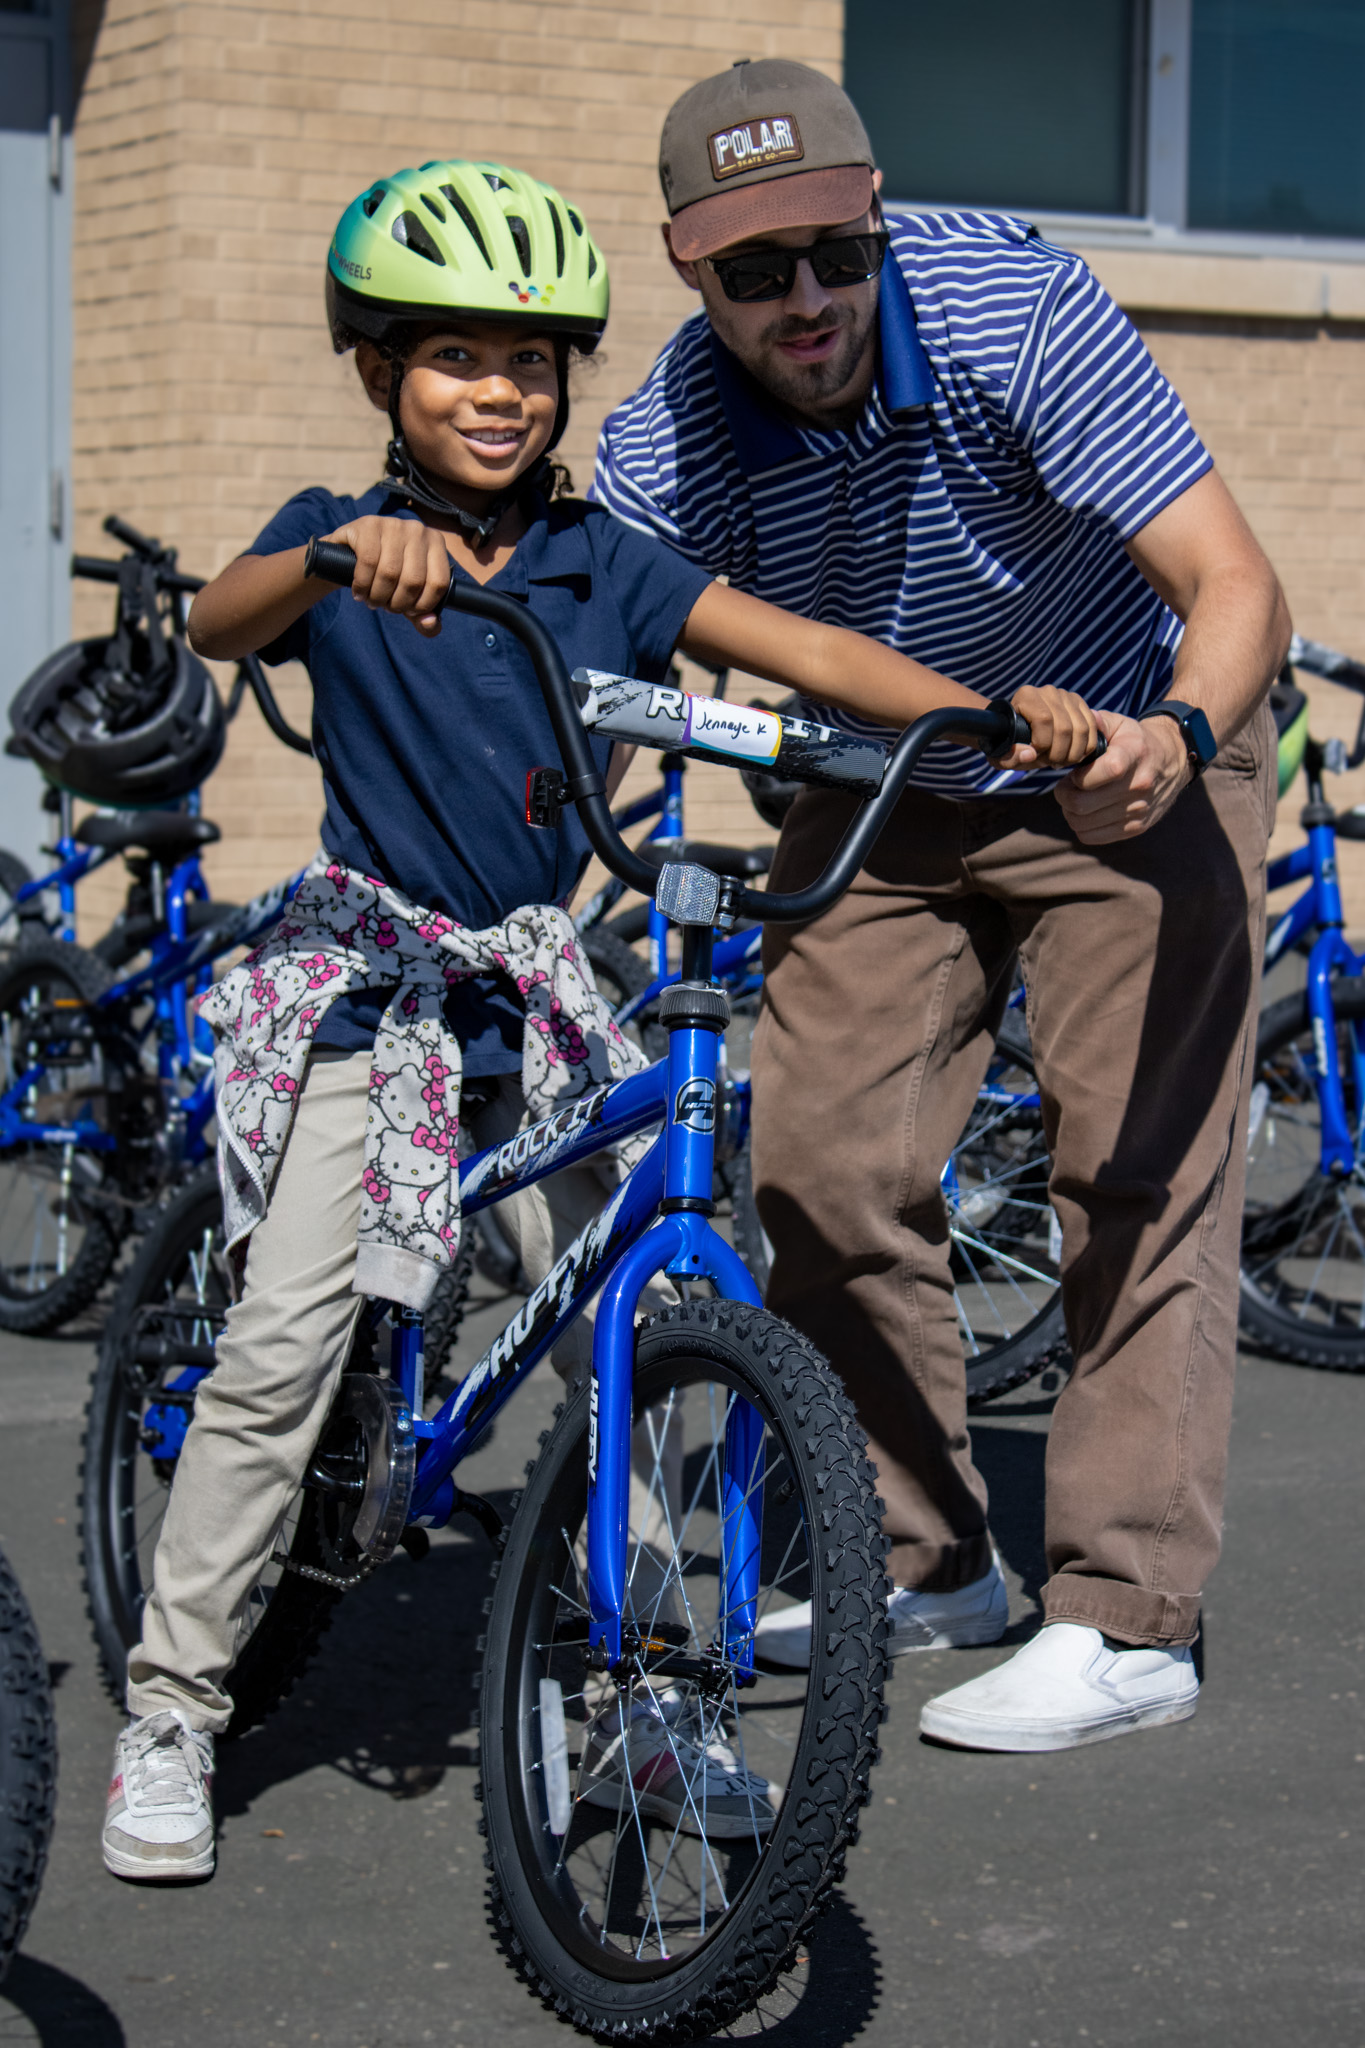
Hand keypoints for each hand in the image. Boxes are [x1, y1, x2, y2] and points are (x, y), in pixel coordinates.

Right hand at [318, 516, 451, 636]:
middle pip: (413, 580)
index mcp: (436, 543)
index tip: (407, 611)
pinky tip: (358, 592)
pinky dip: (362, 585)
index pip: (438, 583)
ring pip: (390, 573)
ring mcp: (393, 524)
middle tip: (385, 606)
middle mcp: (418, 530)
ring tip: (371, 600)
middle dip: (397, 604)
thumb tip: (429, 624)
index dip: (422, 605)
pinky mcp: (368, 525)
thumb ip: (424, 616)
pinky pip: (368, 562)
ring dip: (377, 596)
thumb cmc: (385, 576)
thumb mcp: (407, 597)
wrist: (347, 555)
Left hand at [1001, 685, 1099, 769]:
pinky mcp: (1080, 704)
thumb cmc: (1009, 743)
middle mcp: (1048, 691)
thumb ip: (1011, 756)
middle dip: (1060, 753)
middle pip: (1065, 727)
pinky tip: (1074, 754)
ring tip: (1061, 760)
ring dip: (1074, 753)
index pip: (1044, 720)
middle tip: (1051, 763)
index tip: (1037, 755)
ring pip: (1082, 729)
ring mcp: (1066, 696)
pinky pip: (1092, 727)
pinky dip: (1086, 746)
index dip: (1043, 744)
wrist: (1020, 732)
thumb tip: (1030, 753)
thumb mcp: (1002, 755)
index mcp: (1026, 696)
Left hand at [1055, 709, 1190, 844]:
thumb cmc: (1136, 741)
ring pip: (1083, 823)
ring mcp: (1139, 809)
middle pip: (1082, 804)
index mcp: (1135, 755)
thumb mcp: (1120, 724)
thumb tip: (1081, 722)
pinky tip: (1087, 811)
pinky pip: (1092, 837)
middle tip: (1066, 786)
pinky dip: (1082, 827)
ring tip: (1076, 797)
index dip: (1078, 776)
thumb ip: (1097, 722)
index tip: (1074, 773)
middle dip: (1064, 795)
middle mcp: (1140, 785)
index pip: (1104, 771)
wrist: (1173, 760)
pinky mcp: (1137, 827)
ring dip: (1070, 812)